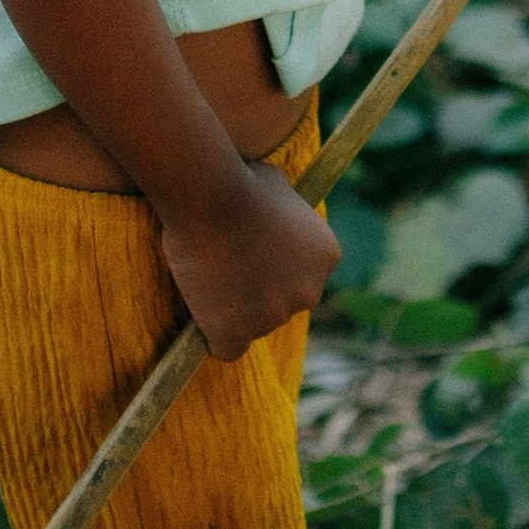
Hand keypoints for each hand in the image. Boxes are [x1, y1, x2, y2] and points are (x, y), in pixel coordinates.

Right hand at [160, 159, 341, 361]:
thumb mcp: (279, 186)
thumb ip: (286, 209)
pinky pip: (226, 347)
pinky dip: (214, 334)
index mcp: (325, 257)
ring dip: (234, 309)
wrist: (210, 197)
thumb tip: (278, 204)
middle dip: (258, 292)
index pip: (302, 277)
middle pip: (281, 306)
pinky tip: (202, 310)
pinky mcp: (236, 335)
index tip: (251, 249)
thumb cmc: (241, 180)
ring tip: (209, 276)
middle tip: (227, 265)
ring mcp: (273, 318)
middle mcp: (309, 293)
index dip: (273, 265)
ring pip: (252, 325)